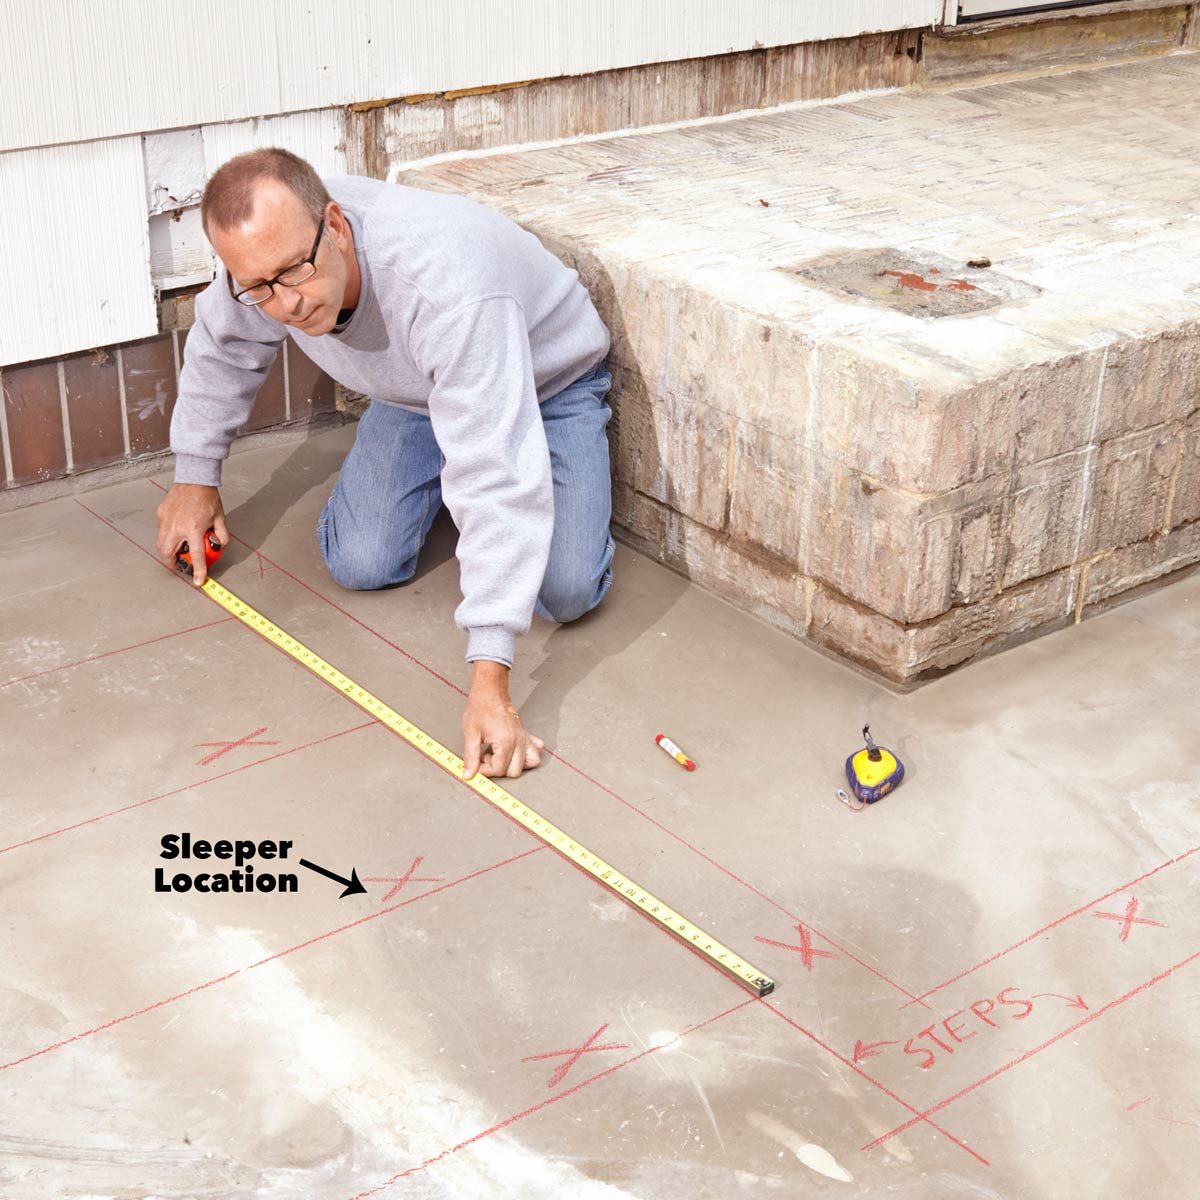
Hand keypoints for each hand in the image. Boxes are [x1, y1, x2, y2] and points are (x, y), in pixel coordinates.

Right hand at [155, 483, 228, 585]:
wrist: (194, 478)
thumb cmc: (208, 498)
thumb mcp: (220, 518)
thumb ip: (222, 535)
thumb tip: (220, 546)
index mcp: (193, 528)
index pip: (196, 555)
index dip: (197, 570)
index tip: (197, 581)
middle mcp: (176, 526)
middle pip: (167, 553)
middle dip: (173, 563)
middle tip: (181, 565)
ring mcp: (166, 520)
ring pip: (160, 543)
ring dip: (168, 552)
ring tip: (177, 552)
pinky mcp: (160, 514)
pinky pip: (161, 530)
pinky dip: (166, 536)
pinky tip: (176, 533)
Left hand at [461, 661, 544, 780]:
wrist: (490, 693)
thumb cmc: (481, 708)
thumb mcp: (471, 734)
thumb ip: (471, 756)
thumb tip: (468, 774)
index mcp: (505, 742)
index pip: (498, 769)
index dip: (484, 770)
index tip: (476, 763)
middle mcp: (518, 742)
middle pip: (514, 771)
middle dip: (498, 769)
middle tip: (486, 757)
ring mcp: (524, 739)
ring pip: (529, 764)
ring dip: (513, 765)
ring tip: (499, 755)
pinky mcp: (526, 735)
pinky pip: (535, 751)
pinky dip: (527, 756)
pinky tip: (513, 751)